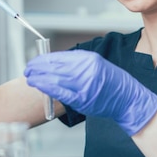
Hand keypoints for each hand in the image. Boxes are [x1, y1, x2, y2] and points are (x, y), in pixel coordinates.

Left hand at [24, 50, 156, 135]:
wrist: (128, 100)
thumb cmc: (112, 83)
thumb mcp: (97, 66)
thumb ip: (77, 64)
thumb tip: (55, 63)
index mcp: (89, 59)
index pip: (60, 57)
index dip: (44, 59)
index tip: (35, 61)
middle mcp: (86, 69)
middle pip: (55, 66)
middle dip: (38, 67)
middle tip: (28, 69)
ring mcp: (84, 85)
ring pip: (55, 78)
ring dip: (39, 77)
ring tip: (29, 78)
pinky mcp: (83, 99)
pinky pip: (60, 92)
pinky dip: (47, 88)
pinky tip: (38, 86)